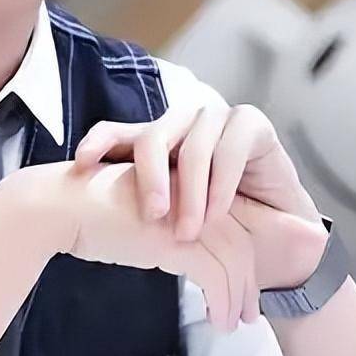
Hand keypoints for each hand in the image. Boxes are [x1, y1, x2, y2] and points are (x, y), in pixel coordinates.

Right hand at [16, 162, 324, 331]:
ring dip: (237, 297)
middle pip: (241, 242)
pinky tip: (217, 320)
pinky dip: (222, 302)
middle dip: (249, 282)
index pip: (232, 224)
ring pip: (233, 261)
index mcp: (188, 186)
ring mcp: (187, 213)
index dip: (244, 260)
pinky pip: (215, 276)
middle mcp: (194, 194)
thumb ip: (166, 230)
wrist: (62, 207)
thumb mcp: (141, 217)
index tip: (244, 289)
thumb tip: (184, 258)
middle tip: (249, 313)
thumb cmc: (91, 215)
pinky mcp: (176, 237)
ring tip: (231, 324)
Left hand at [73, 95, 323, 245]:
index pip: (116, 132)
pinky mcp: (251, 124)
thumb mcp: (166, 217)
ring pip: (193, 147)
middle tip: (152, 215)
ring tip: (188, 231)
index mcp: (152, 140)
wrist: (274, 237)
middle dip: (149, 178)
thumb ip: (135, 205)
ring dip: (191, 193)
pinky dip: (221, 186)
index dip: (98, 143)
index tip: (81, 165)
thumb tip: (81, 212)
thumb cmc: (213, 227)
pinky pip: (230, 149)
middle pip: (153, 138)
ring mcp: (216, 118)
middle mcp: (180, 122)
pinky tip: (216, 214)